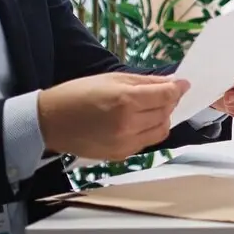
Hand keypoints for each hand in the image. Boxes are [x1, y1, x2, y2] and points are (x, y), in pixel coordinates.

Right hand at [37, 72, 189, 160]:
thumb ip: (145, 82)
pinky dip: (149, 131)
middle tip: (163, 93)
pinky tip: (137, 122)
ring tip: (149, 108)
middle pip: (166, 113)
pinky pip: (146, 142)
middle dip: (169, 102)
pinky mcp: (121, 155)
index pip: (166, 96)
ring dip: (162, 118)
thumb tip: (171, 82)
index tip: (183, 83)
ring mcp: (126, 143)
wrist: (50, 122)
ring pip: (161, 131)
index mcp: (126, 101)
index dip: (178, 88)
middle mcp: (129, 124)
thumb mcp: (112, 78)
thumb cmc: (78, 93)